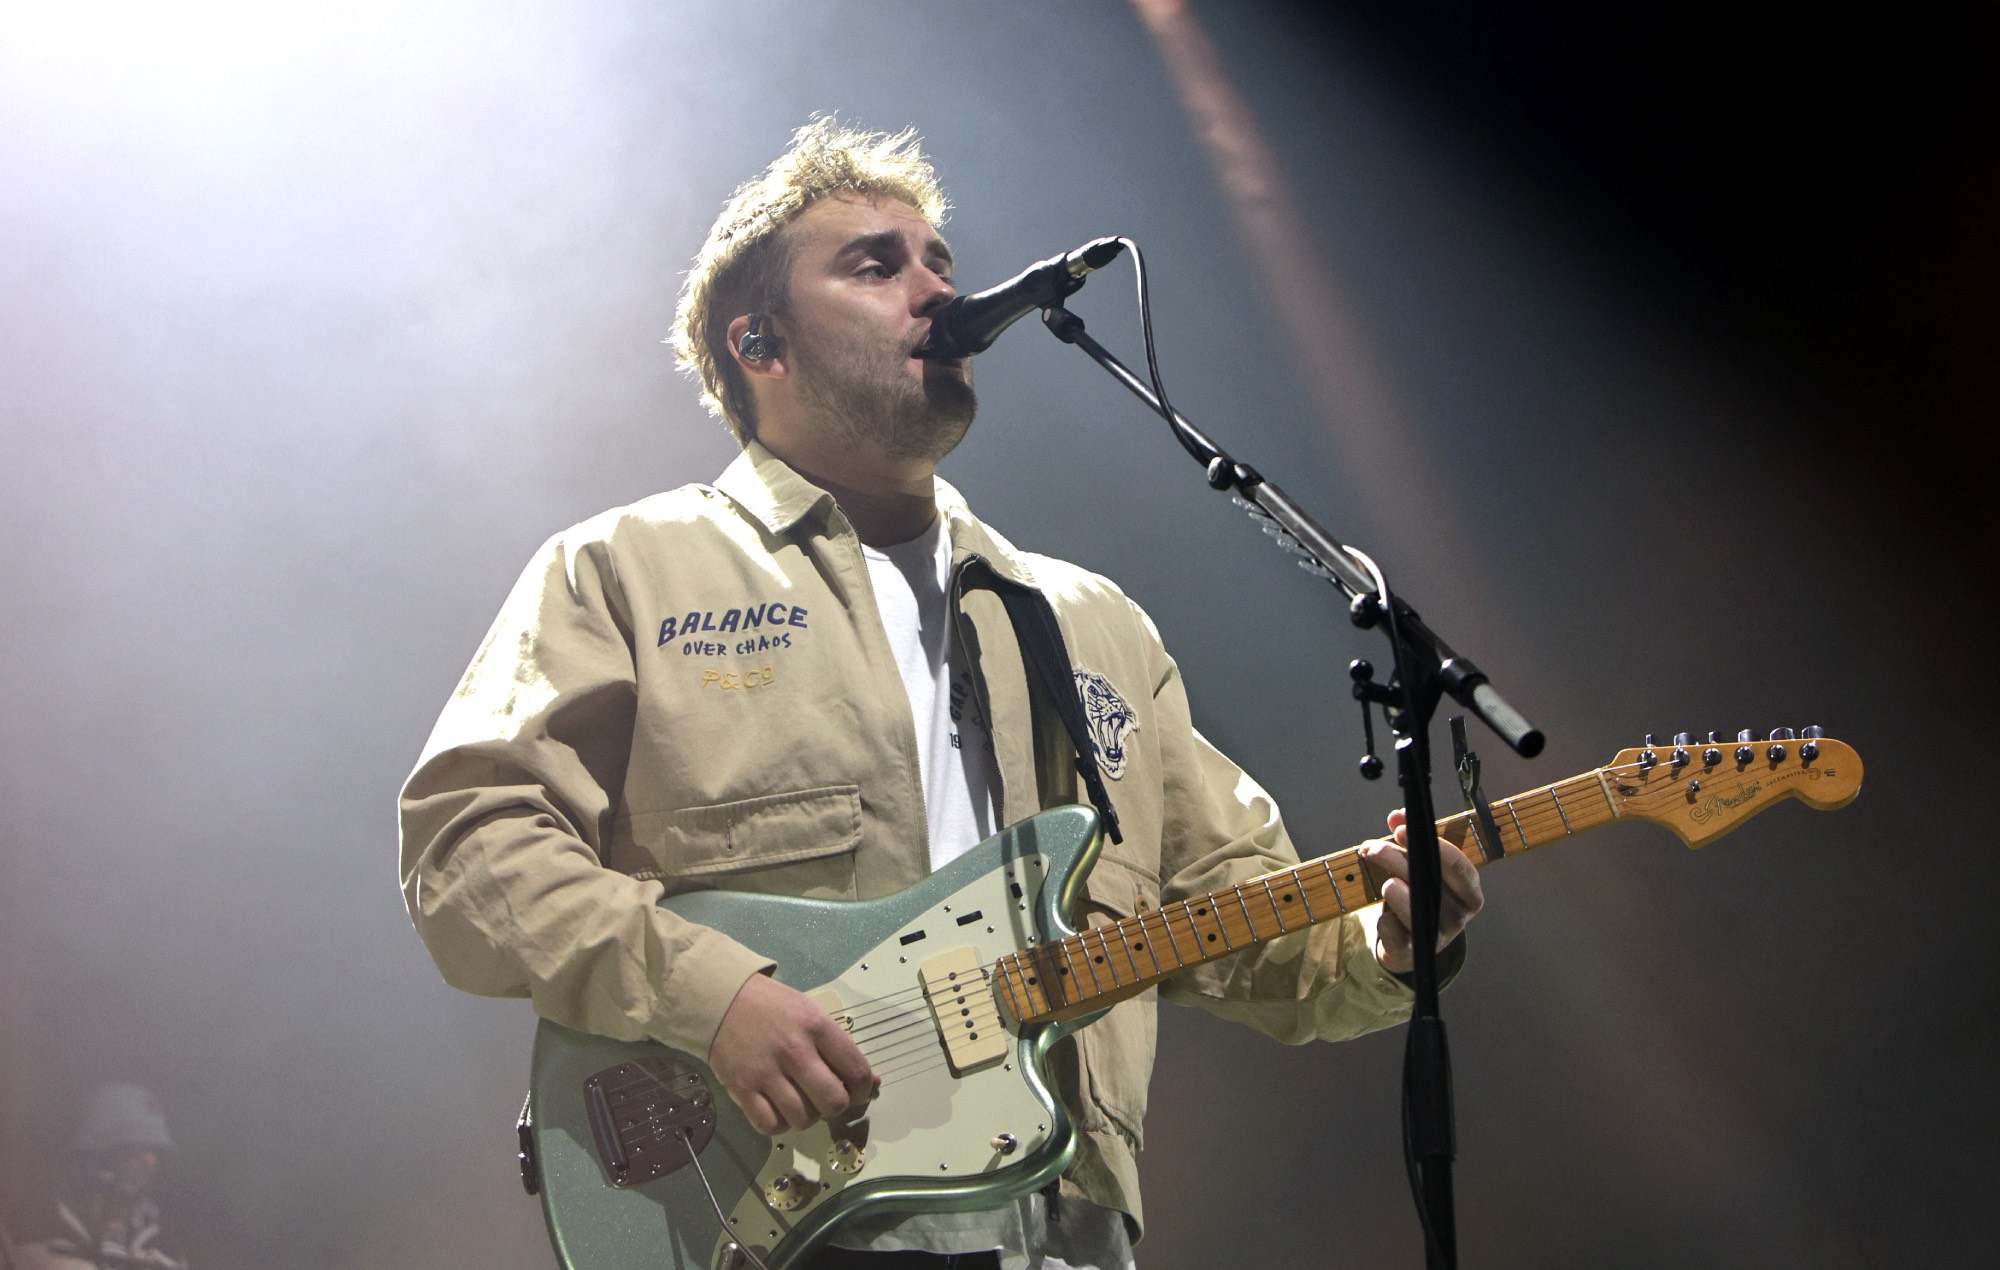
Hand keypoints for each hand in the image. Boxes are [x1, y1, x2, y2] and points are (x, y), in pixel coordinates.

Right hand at [709, 972, 874, 1134]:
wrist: (722, 999)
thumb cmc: (772, 1007)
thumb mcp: (811, 1014)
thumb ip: (840, 1048)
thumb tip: (871, 1083)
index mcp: (816, 1027)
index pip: (856, 1072)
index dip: (863, 1090)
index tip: (856, 1091)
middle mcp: (794, 1051)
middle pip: (833, 1102)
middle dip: (837, 1106)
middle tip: (828, 1097)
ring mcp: (766, 1072)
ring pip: (803, 1119)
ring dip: (808, 1117)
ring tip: (802, 1101)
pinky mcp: (741, 1088)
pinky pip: (770, 1125)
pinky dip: (779, 1124)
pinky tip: (779, 1109)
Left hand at [1362, 808, 1483, 974]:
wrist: (1409, 942)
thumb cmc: (1419, 895)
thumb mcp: (1418, 866)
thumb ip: (1409, 838)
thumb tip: (1397, 815)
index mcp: (1469, 892)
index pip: (1458, 865)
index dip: (1431, 845)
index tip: (1401, 830)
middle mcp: (1458, 916)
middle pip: (1431, 882)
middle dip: (1398, 859)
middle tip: (1372, 847)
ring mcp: (1438, 937)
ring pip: (1418, 910)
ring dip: (1396, 891)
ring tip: (1384, 882)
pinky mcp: (1414, 953)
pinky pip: (1400, 937)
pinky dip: (1388, 923)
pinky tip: (1381, 914)